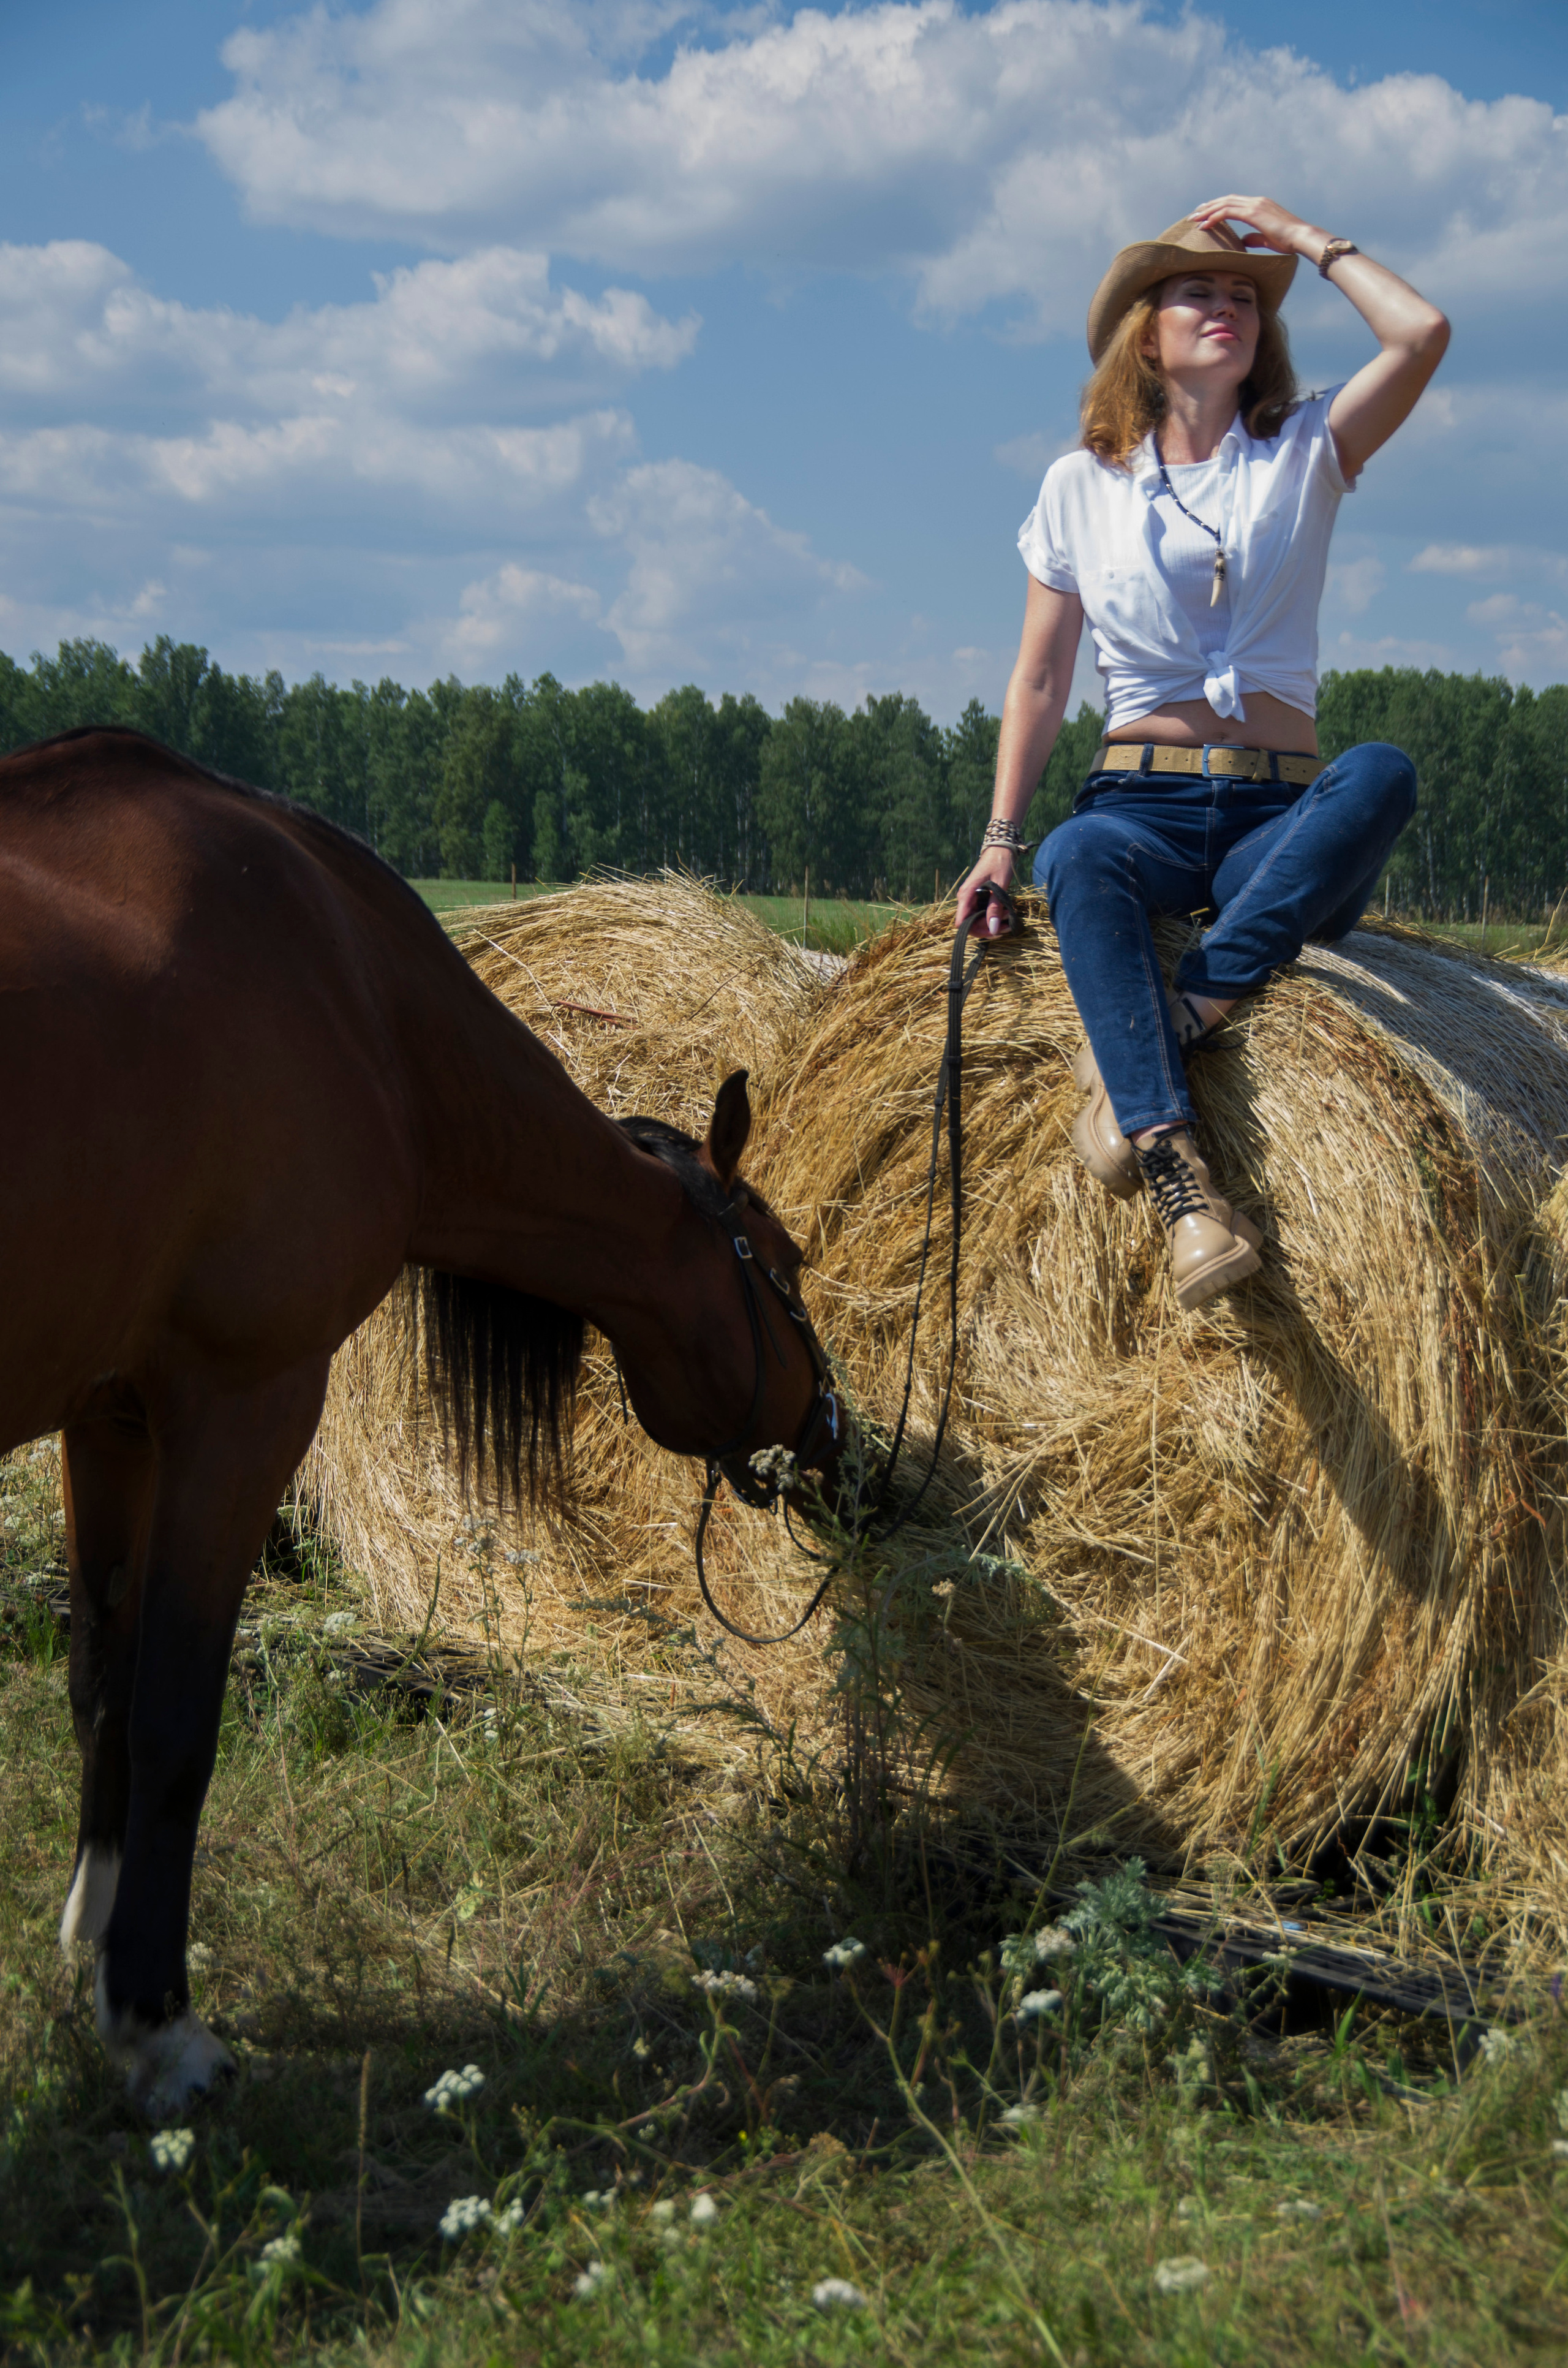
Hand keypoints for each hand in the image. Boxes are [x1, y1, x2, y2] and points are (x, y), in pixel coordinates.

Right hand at [954, 846, 1018, 937]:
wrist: (1000, 849)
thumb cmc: (999, 863)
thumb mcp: (999, 885)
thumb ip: (995, 906)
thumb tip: (993, 928)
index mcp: (966, 894)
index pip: (962, 922)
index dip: (976, 930)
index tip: (994, 931)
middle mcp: (965, 898)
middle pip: (970, 924)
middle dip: (987, 929)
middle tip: (1006, 926)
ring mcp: (970, 898)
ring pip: (976, 920)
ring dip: (991, 924)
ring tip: (1008, 918)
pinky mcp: (976, 898)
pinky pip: (980, 913)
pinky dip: (992, 917)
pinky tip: (1005, 914)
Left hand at [1188, 194, 1317, 260]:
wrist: (1301, 237)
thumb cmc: (1288, 241)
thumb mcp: (1267, 238)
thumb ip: (1254, 237)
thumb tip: (1243, 240)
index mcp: (1260, 205)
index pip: (1235, 202)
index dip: (1219, 206)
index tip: (1206, 213)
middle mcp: (1256, 201)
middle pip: (1227, 200)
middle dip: (1209, 206)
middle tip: (1195, 214)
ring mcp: (1255, 205)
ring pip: (1225, 204)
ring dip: (1208, 211)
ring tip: (1195, 219)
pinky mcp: (1253, 213)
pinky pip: (1228, 212)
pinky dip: (1215, 217)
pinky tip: (1205, 225)